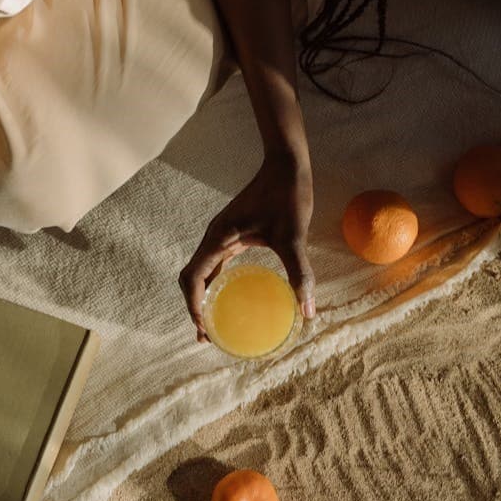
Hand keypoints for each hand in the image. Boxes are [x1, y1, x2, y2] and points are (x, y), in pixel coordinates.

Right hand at [180, 155, 315, 341]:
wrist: (285, 165)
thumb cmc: (287, 196)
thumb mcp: (292, 238)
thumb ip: (299, 272)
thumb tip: (308, 310)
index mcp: (219, 238)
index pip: (192, 278)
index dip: (193, 305)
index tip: (204, 328)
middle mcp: (214, 238)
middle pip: (192, 278)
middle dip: (194, 308)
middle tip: (207, 335)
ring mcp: (221, 236)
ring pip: (202, 272)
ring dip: (203, 297)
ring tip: (213, 323)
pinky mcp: (232, 234)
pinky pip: (216, 264)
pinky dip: (216, 284)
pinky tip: (230, 297)